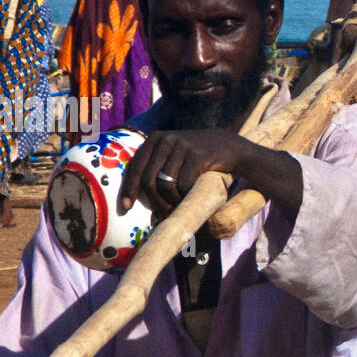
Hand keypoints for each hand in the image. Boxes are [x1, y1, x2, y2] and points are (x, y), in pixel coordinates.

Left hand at [118, 128, 251, 215]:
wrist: (230, 147)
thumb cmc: (199, 160)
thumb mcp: (176, 161)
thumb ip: (160, 177)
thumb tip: (151, 216)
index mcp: (155, 140)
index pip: (134, 167)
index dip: (128, 189)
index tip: (126, 208)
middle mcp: (165, 140)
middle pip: (148, 180)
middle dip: (154, 203)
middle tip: (162, 215)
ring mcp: (181, 146)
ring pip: (164, 184)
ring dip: (170, 202)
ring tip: (177, 208)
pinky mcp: (197, 156)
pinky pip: (183, 184)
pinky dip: (184, 196)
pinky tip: (190, 198)